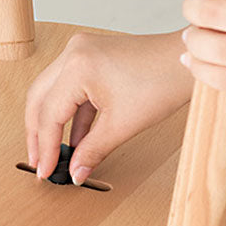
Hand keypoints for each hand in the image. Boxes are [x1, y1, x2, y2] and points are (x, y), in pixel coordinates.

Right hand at [25, 32, 189, 184]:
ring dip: (51, 123)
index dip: (46, 148)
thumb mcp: (122, 125)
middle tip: (39, 163)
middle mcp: (73, 53)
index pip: (49, 114)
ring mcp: (80, 52)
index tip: (46, 171)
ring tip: (52, 153)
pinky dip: (69, 113)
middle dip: (37, 134)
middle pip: (39, 99)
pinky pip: (69, 88)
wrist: (187, 62)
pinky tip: (74, 139)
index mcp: (77, 67)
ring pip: (50, 92)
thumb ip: (92, 151)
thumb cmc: (163, 83)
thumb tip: (75, 173)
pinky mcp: (90, 57)